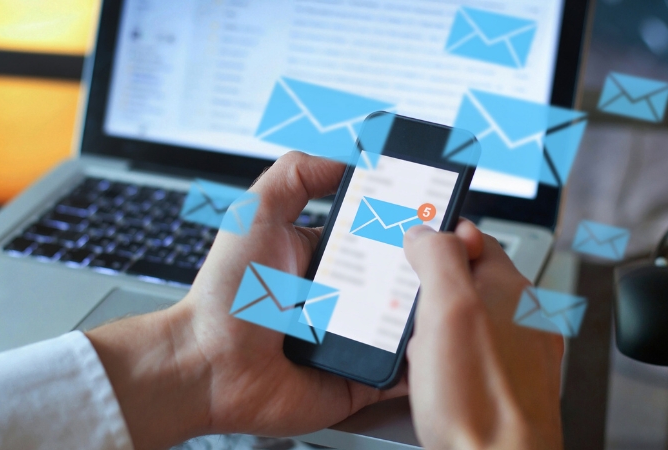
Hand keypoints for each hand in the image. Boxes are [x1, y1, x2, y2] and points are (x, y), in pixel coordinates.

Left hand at [87, 152, 483, 449]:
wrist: (207, 365)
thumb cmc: (226, 294)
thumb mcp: (257, 213)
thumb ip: (297, 175)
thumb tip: (349, 154)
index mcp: (325, 258)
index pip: (381, 235)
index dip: (410, 224)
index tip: (440, 212)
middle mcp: (343, 298)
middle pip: (404, 277)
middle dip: (432, 267)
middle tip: (459, 255)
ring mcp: (354, 341)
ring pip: (411, 323)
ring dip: (433, 311)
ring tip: (457, 294)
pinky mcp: (358, 380)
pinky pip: (401, 372)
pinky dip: (423, 361)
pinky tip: (441, 342)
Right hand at [403, 226, 563, 449]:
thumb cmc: (479, 402)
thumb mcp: (448, 310)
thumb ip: (439, 258)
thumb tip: (427, 231)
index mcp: (511, 288)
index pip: (475, 238)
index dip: (439, 239)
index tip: (411, 248)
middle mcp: (523, 316)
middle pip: (468, 280)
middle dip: (431, 291)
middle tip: (410, 309)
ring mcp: (519, 351)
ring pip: (467, 319)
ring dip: (437, 327)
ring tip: (421, 348)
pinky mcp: (507, 382)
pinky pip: (469, 354)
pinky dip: (446, 358)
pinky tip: (434, 376)